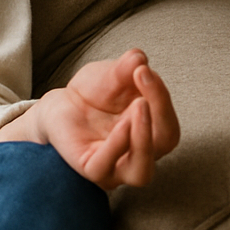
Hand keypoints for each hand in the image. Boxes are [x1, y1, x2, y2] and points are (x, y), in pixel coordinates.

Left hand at [0, 49, 179, 189]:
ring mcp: (115, 168)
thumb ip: (127, 67)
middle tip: (144, 78)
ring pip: (140, 172)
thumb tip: (139, 58)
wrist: (61, 104)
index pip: (168, 123)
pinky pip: (104, 166)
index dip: (162, 96)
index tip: (144, 69)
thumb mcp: (111, 74)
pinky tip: (121, 124)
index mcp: (154, 133)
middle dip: (160, 111)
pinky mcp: (90, 170)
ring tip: (139, 104)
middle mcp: (140, 155)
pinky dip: (116, 145)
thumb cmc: (94, 93)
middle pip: (163, 143)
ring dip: (144, 137)